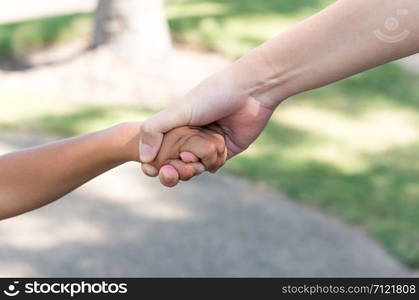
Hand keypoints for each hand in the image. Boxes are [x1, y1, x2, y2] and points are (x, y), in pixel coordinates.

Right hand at [139, 70, 274, 185]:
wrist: (250, 92)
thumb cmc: (212, 96)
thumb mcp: (177, 110)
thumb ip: (154, 130)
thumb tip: (144, 159)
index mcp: (177, 125)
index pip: (160, 150)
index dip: (155, 163)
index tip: (151, 170)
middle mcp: (192, 135)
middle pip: (176, 163)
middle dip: (173, 170)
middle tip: (171, 169)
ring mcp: (209, 143)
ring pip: (195, 167)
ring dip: (192, 169)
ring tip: (191, 160)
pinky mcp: (227, 149)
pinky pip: (214, 165)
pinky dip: (211, 164)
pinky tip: (210, 156)